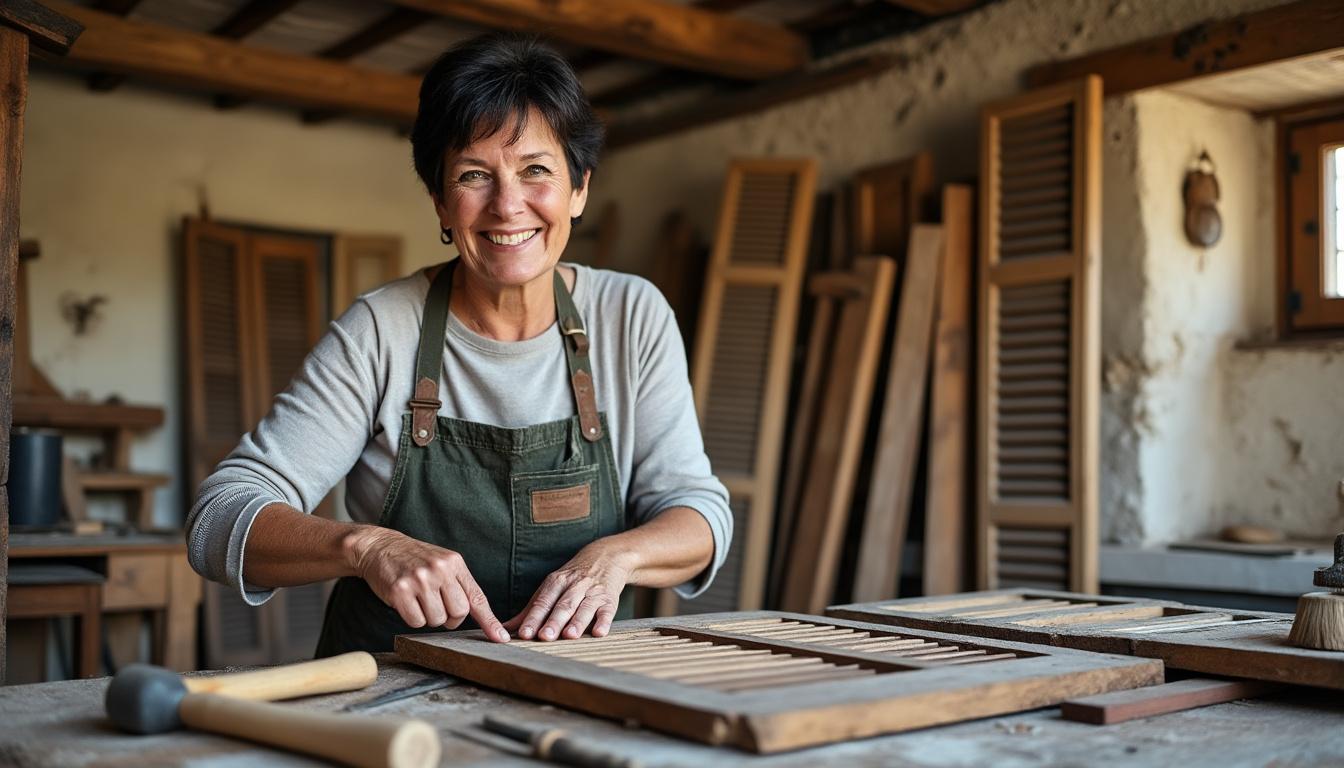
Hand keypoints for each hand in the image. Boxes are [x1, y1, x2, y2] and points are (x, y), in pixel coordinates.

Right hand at [347, 527, 508, 641]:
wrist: (381, 547)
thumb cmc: (415, 560)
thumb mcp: (443, 563)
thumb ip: (459, 584)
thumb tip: (478, 614)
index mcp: (455, 563)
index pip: (476, 597)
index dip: (489, 621)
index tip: (500, 638)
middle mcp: (440, 570)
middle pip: (458, 613)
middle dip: (449, 618)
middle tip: (437, 606)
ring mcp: (420, 580)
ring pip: (437, 620)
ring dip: (429, 617)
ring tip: (419, 599)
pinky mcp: (400, 591)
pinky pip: (416, 622)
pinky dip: (412, 618)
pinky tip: (406, 602)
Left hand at [504, 543, 632, 640]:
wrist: (606, 557)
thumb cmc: (573, 578)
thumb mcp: (551, 587)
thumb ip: (530, 610)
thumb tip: (505, 629)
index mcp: (556, 582)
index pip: (542, 602)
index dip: (533, 618)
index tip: (524, 633)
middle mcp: (574, 586)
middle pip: (562, 606)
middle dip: (553, 622)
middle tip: (544, 637)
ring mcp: (593, 592)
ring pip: (584, 608)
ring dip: (577, 622)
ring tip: (569, 635)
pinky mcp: (609, 599)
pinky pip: (607, 611)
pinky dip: (604, 622)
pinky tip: (599, 632)